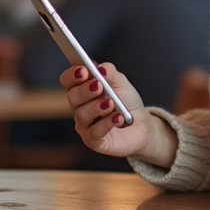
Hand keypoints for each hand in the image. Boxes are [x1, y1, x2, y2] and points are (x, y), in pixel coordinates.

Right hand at [59, 62, 176, 166]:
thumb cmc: (126, 102)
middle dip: (85, 90)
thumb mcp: (121, 82)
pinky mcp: (94, 141)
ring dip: (97, 107)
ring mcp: (85, 125)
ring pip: (82, 114)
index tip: (83, 70)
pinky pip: (95, 132)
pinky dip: (107, 123)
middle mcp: (79, 107)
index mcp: (82, 89)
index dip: (72, 75)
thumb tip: (100, 69)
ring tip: (111, 103)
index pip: (68, 80)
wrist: (142, 125)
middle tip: (98, 86)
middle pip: (72, 97)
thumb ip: (110, 72)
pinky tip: (118, 117)